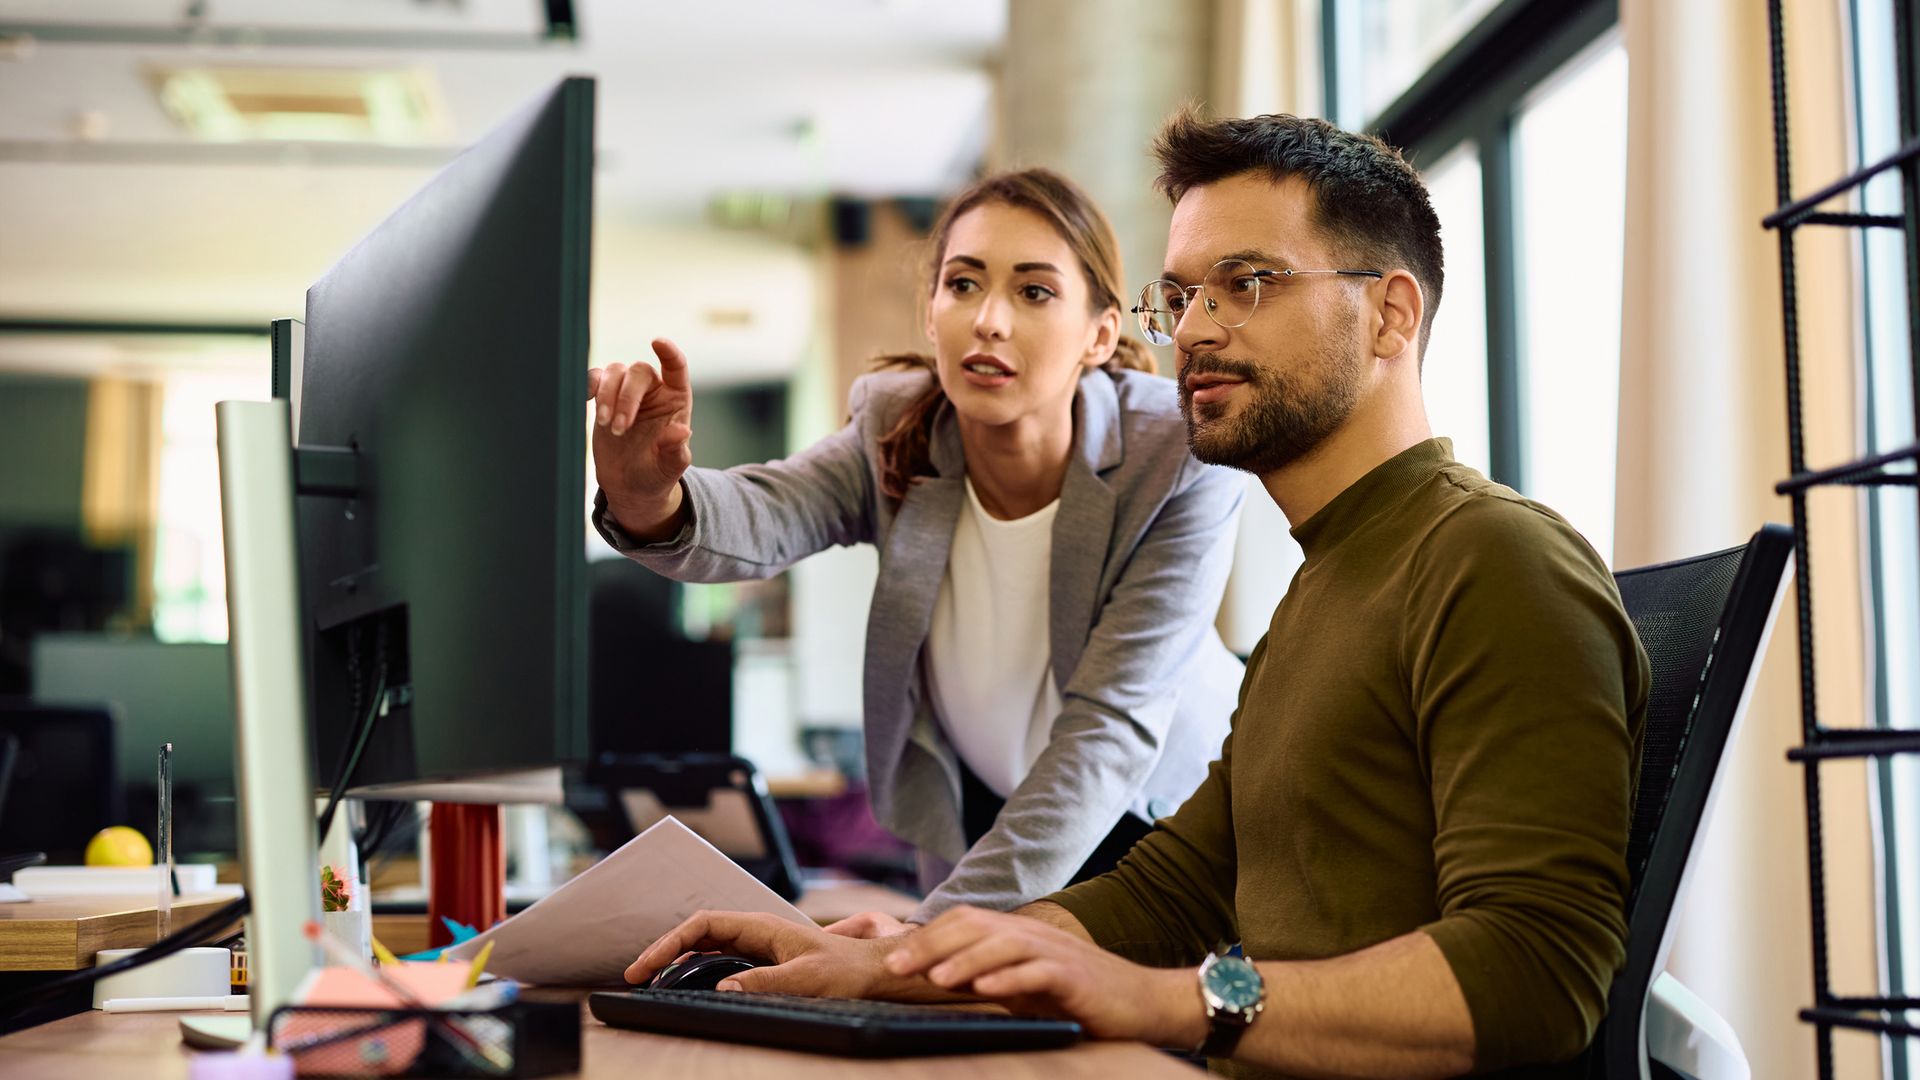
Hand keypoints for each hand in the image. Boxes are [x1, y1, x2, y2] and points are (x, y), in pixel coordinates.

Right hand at [588, 338, 693, 537]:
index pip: (676, 367)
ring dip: (607, 395)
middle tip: (619, 428)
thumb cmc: (656, 474)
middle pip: (639, 371)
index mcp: (676, 399)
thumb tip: (682, 432)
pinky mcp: (604, 398)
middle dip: (626, 397)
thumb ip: (676, 449)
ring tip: (607, 425)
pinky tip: (586, 401)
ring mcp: (627, 392)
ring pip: (615, 372)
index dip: (669, 352)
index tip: (657, 342)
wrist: (630, 486)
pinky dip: (588, 384)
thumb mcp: (670, 467)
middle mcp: (653, 390)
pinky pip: (594, 378)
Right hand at [627, 910, 903, 998]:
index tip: (646, 965)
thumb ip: (765, 982)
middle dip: (664, 951)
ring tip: (652, 981)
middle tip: (636, 977)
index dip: (670, 942)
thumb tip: (722, 987)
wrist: (873, 971)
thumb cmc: (846, 970)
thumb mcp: (806, 978)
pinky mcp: (763, 960)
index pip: (703, 925)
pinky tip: (686, 984)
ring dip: (678, 960)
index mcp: (761, 927)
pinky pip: (720, 959)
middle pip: (698, 933)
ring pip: (707, 946)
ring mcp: (758, 945)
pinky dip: (696, 969)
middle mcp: (756, 931)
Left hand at [883, 906, 1206, 1045]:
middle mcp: (1033, 934)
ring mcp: (1056, 953)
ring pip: (1003, 944)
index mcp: (1017, 933)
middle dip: (931, 944)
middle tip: (896, 967)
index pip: (964, 921)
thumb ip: (987, 975)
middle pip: (975, 925)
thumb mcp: (1024, 984)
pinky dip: (1011, 979)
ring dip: (965, 959)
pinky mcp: (1077, 978)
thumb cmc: (1077, 996)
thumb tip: (937, 979)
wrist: (1143, 1002)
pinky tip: (987, 989)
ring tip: (935, 978)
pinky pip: (1039, 972)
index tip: (892, 960)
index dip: (925, 937)